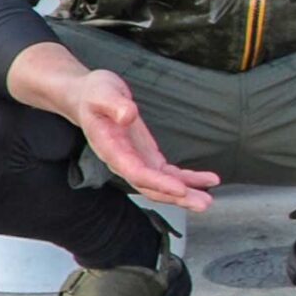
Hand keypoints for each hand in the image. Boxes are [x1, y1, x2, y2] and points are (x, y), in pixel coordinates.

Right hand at [59, 67, 219, 211]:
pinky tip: (205, 181)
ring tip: (207, 198)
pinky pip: (168, 174)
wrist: (88, 98)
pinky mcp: (147, 157)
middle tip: (203, 203)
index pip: (135, 172)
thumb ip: (114, 104)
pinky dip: (186, 179)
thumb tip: (128, 115)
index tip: (180, 188)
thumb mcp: (102, 92)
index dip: (158, 182)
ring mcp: (136, 161)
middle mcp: (123, 161)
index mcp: (110, 148)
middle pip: (150, 187)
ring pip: (161, 185)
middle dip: (177, 197)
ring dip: (185, 194)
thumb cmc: (94, 94)